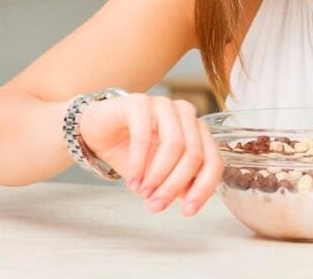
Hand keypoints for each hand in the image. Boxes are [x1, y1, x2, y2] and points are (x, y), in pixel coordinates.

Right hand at [78, 93, 223, 216]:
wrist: (99, 131)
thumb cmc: (133, 151)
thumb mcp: (159, 173)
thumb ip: (177, 184)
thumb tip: (187, 203)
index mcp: (198, 131)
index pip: (213, 160)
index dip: (204, 188)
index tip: (188, 211)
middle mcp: (186, 114)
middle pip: (194, 154)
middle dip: (175, 185)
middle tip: (157, 206)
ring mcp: (164, 104)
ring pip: (175, 144)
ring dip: (158, 175)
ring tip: (144, 193)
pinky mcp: (139, 102)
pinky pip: (143, 135)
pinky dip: (138, 163)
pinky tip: (132, 181)